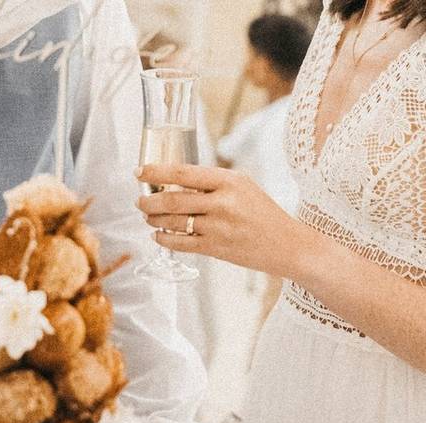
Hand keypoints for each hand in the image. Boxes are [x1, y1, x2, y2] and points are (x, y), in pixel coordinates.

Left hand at [135, 163, 304, 276]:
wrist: (286, 245)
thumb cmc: (263, 213)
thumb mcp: (242, 186)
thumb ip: (211, 182)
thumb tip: (174, 180)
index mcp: (229, 181)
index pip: (183, 173)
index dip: (156, 172)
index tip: (139, 172)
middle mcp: (222, 203)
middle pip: (172, 199)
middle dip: (149, 200)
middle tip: (139, 201)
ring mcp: (218, 228)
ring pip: (173, 222)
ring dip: (154, 219)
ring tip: (148, 216)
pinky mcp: (216, 249)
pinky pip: (181, 243)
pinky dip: (165, 239)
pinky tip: (159, 235)